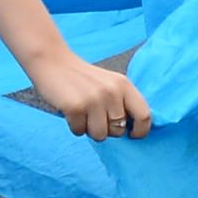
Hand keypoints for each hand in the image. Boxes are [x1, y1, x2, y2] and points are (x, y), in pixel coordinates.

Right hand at [19, 46, 150, 139]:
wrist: (53, 62)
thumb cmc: (83, 78)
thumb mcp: (110, 83)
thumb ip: (122, 102)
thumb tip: (130, 130)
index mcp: (124, 85)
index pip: (144, 115)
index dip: (140, 131)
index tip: (132, 135)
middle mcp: (112, 92)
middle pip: (118, 131)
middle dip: (106, 130)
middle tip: (94, 116)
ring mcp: (94, 100)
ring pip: (100, 135)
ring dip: (89, 129)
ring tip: (83, 114)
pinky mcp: (75, 107)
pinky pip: (79, 131)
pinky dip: (74, 126)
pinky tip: (71, 112)